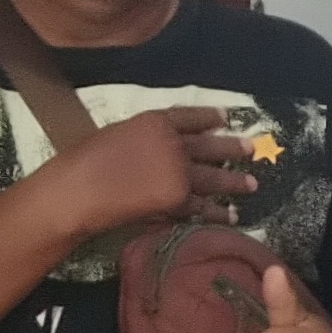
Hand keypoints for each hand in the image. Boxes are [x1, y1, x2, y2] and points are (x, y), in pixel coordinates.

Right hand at [48, 106, 254, 237]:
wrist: (78, 189)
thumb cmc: (84, 161)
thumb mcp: (118, 134)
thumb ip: (145, 139)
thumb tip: (161, 150)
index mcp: (155, 120)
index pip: (191, 116)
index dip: (210, 116)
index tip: (226, 116)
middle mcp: (173, 143)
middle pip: (210, 145)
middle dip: (233, 147)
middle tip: (252, 149)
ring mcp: (178, 171)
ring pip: (213, 177)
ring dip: (234, 182)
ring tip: (253, 185)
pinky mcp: (177, 199)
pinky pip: (203, 207)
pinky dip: (218, 213)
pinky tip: (232, 216)